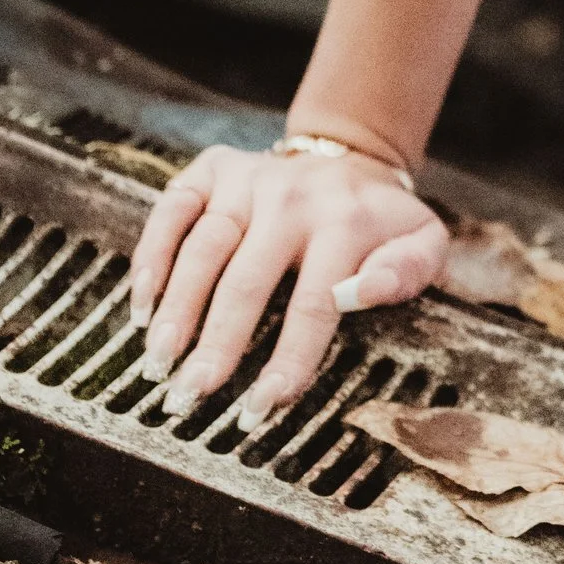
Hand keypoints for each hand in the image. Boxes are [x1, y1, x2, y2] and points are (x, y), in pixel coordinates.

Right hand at [128, 146, 448, 422]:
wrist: (351, 158)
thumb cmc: (382, 221)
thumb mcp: (422, 242)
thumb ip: (408, 270)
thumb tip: (363, 293)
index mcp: (346, 223)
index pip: (313, 303)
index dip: (287, 359)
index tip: (262, 406)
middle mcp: (291, 199)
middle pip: (246, 281)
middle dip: (216, 344)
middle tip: (189, 396)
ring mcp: (248, 180)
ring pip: (202, 247)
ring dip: (176, 307)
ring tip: (158, 361)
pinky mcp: (214, 169)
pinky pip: (172, 209)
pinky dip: (151, 255)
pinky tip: (141, 302)